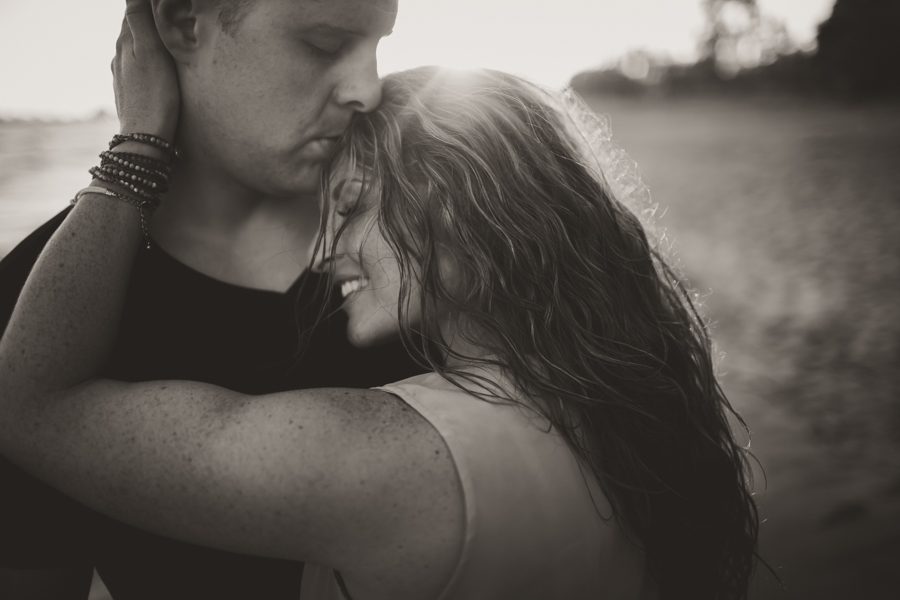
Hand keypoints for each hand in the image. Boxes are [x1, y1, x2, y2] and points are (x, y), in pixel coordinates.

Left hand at [113, 1, 179, 141]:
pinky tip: (159, 70)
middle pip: (133, 30)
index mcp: (124, 43)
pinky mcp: (130, 94)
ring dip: (149, 44)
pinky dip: (149, 62)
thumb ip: (140, 20)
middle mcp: (119, 58)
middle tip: (170, 21)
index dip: (148, 5)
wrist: (145, 140)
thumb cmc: (154, 97)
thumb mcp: (151, 52)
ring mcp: (123, 77)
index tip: (167, 7)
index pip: (133, 11)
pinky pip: (139, 69)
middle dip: (148, 22)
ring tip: (167, 43)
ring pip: (136, 51)